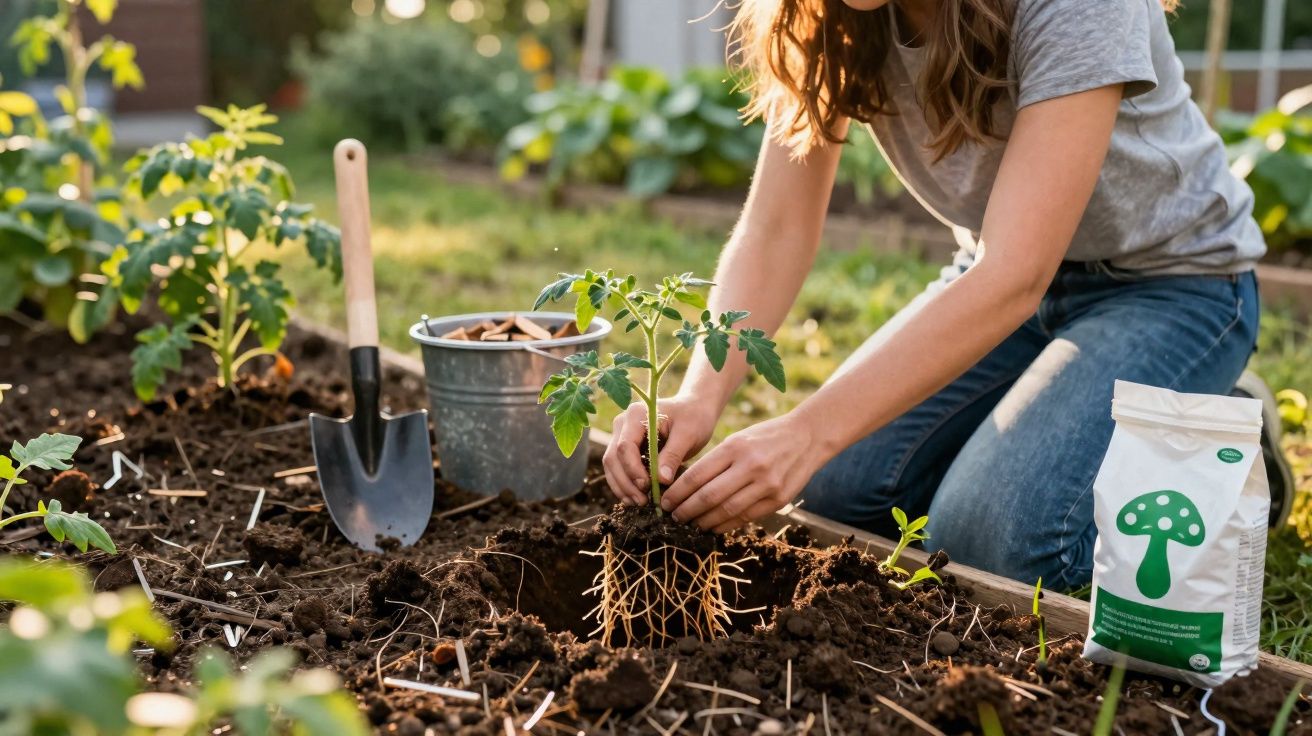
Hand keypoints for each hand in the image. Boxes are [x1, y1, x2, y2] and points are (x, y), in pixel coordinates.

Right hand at [603, 394, 718, 505]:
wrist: (694, 410)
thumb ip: (673, 455)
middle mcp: (623, 422)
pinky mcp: (624, 446)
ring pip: (612, 464)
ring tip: (639, 503)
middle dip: (626, 482)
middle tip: (642, 501)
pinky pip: (617, 467)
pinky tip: (635, 498)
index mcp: (637, 414)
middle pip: (613, 457)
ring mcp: (621, 434)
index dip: (633, 469)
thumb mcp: (688, 435)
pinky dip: (624, 484)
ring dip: (622, 486)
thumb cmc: (693, 419)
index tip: (647, 487)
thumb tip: (661, 480)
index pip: (625, 446)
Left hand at [660, 412, 819, 531]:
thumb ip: (716, 462)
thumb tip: (686, 487)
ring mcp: (766, 485)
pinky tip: (712, 526)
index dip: (677, 492)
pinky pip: (745, 517)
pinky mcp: (778, 500)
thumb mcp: (738, 439)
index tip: (664, 502)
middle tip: (673, 516)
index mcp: (735, 447)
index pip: (697, 475)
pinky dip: (725, 525)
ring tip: (690, 524)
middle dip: (686, 510)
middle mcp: (750, 466)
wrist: (807, 437)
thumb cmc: (765, 437)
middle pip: (709, 496)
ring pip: (726, 511)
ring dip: (704, 521)